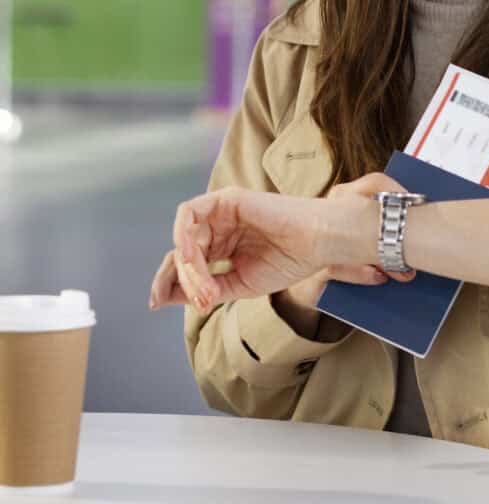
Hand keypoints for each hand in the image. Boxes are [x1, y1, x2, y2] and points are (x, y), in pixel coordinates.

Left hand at [149, 173, 413, 314]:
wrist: (317, 245)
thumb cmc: (288, 263)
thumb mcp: (239, 286)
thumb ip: (205, 289)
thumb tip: (165, 297)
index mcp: (224, 247)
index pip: (187, 264)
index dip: (169, 282)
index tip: (156, 303)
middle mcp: (219, 228)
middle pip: (181, 252)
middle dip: (175, 277)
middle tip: (185, 298)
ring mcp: (221, 213)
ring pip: (184, 238)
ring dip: (187, 266)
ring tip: (203, 287)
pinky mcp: (226, 200)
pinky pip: (189, 214)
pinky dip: (184, 236)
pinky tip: (192, 259)